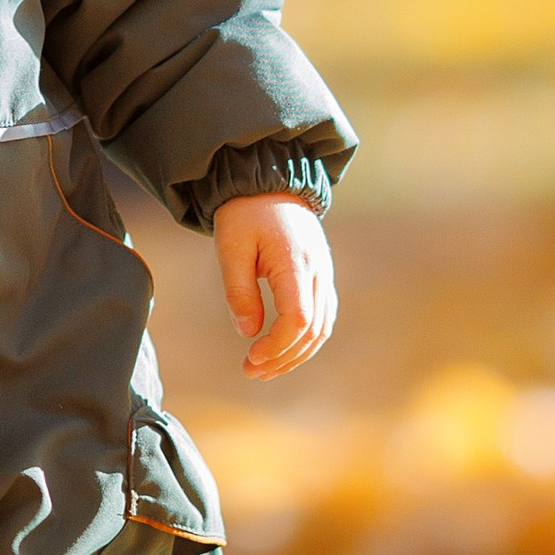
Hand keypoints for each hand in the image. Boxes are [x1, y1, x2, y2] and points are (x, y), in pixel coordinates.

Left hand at [214, 194, 336, 379]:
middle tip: (251, 371)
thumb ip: (239, 291)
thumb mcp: (230, 248)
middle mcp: (317, 271)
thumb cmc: (244, 214)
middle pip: (313, 330)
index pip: (298, 319)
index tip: (250, 356)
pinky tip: (282, 350)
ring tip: (264, 369)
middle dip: (284, 358)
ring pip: (322, 327)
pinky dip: (306, 339)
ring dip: (296, 354)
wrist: (268, 182)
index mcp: (295, 263)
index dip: (278, 346)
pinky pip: (322, 316)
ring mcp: (324, 274)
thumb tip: (248, 333)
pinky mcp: (321, 276)